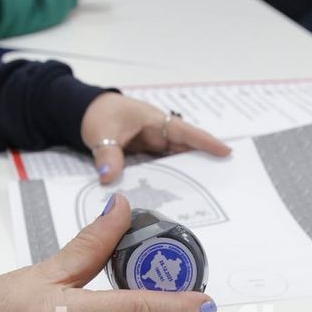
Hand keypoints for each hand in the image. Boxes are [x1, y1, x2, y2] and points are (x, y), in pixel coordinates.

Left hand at [81, 92, 230, 182]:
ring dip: (188, 175)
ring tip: (206, 196)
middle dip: (204, 164)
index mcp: (154, 122)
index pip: (185, 132)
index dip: (205, 142)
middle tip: (224, 184)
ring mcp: (154, 146)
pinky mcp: (147, 157)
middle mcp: (159, 134)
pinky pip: (162, 169)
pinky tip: (175, 198)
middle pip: (186, 150)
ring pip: (176, 161)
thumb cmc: (100, 114)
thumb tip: (109, 177)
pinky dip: (169, 180)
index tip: (225, 152)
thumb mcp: (102, 133)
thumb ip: (107, 155)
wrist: (87, 113)